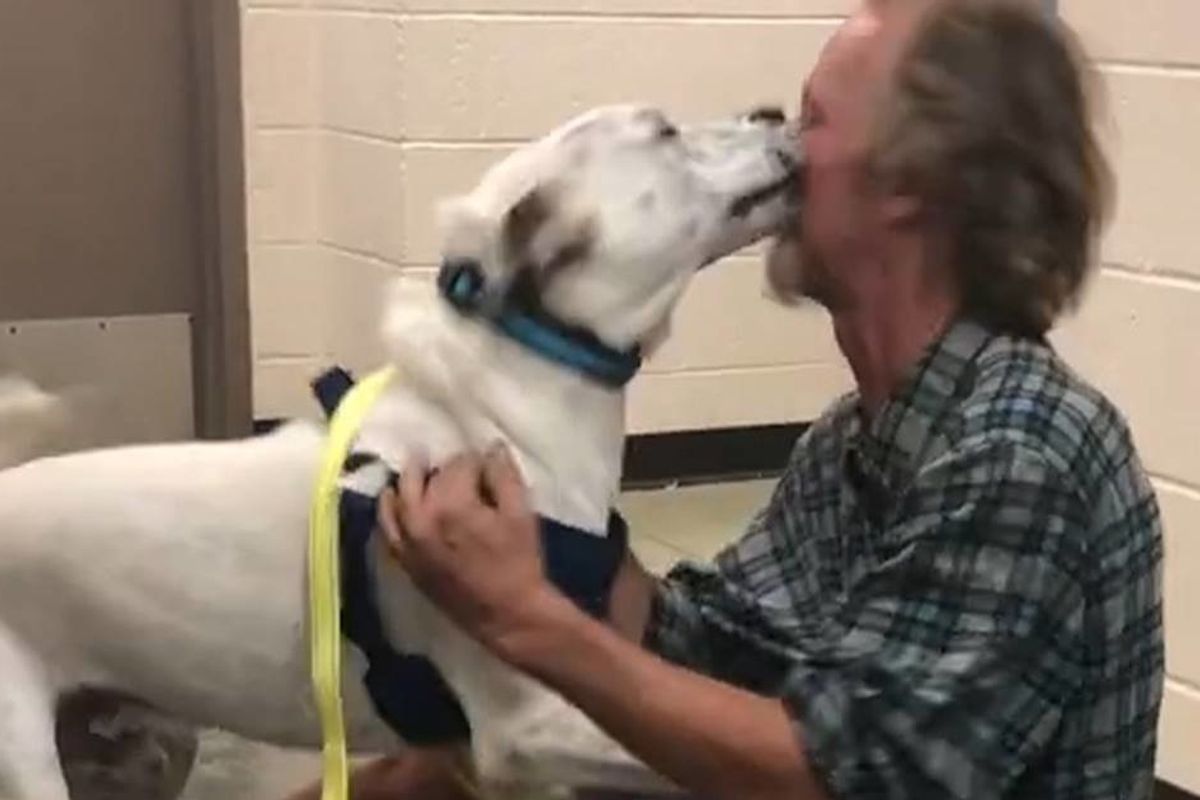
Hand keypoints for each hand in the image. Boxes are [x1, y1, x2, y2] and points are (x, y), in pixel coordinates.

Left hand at [379, 445, 569, 659]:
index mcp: (452, 503)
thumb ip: (504, 475)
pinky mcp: (404, 558)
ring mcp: (407, 540)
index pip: (460, 463)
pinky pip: (387, 526)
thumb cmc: (519, 562)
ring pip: (400, 495)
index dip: (477, 461)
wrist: (506, 615)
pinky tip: (396, 499)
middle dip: (445, 467)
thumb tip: (491, 448)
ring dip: (411, 479)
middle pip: (427, 475)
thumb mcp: (520, 514)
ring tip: (421, 469)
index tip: (488, 466)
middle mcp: (421, 517)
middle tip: (461, 470)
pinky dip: (390, 508)